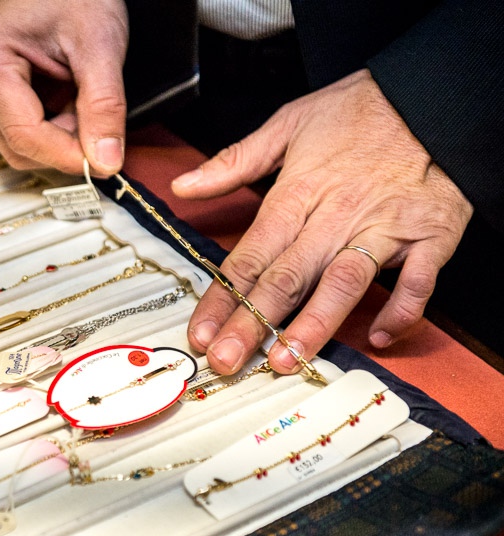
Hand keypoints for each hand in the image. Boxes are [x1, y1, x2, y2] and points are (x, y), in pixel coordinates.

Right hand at [0, 0, 128, 174]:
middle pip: (18, 149)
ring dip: (59, 138)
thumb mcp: (100, 45)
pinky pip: (18, 138)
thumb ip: (104, 106)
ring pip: (19, 149)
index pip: (24, 136)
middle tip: (95, 113)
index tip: (107, 160)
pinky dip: (51, 131)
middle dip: (64, 144)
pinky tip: (63, 99)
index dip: (67, 155)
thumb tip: (105, 162)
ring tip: (77, 96)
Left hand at [172, 69, 472, 374]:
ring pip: (344, 281)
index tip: (200, 333)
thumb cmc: (360, 110)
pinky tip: (377, 338)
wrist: (433, 94)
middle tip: (227, 361)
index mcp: (298, 192)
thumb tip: (183, 186)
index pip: (249, 255)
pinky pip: (417, 280)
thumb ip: (234, 160)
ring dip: (315, 324)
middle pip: (287, 277)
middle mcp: (337, 214)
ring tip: (287, 360)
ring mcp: (385, 226)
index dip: (222, 298)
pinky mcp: (431, 234)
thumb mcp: (289, 122)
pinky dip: (401, 310)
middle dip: (253, 322)